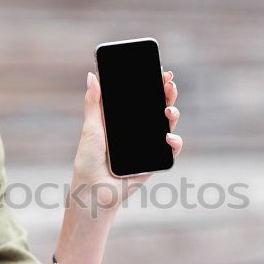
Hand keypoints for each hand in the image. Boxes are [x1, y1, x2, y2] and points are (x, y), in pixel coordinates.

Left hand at [71, 69, 181, 213]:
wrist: (94, 192)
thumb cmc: (88, 162)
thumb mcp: (90, 129)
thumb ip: (94, 103)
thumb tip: (93, 76)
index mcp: (123, 121)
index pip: (141, 98)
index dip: (152, 84)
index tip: (160, 72)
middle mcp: (138, 131)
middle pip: (158, 108)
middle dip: (167, 94)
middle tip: (169, 83)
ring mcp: (148, 145)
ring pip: (167, 125)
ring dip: (173, 114)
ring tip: (169, 111)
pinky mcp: (155, 161)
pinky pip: (171, 150)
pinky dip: (174, 142)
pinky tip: (168, 138)